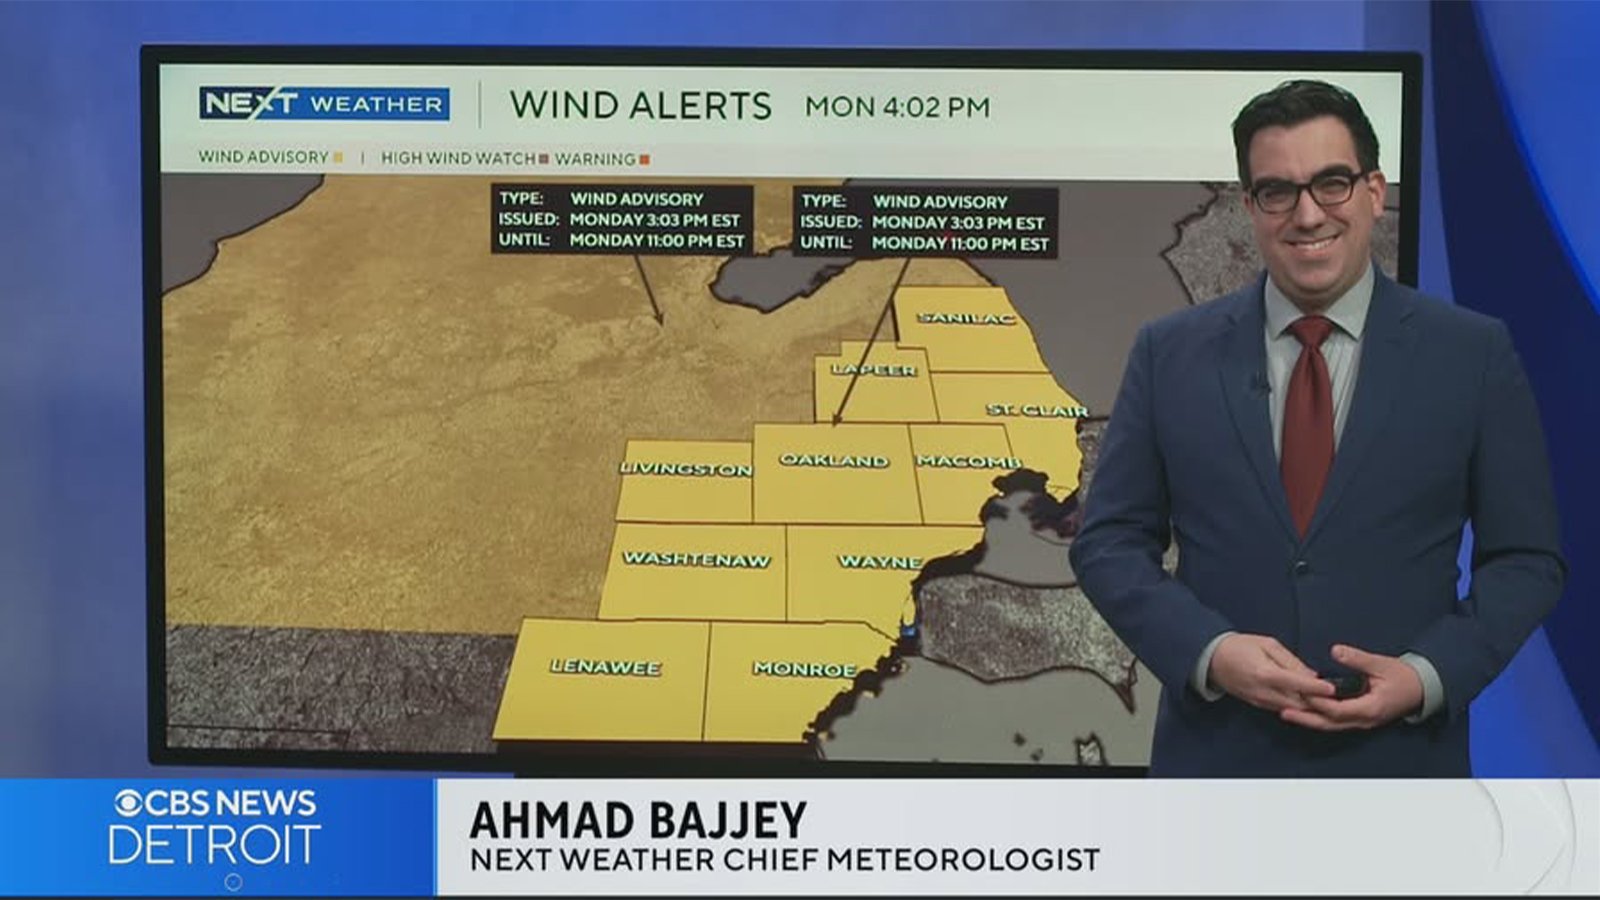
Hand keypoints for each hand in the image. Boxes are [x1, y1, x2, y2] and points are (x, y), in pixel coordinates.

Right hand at [1208, 633, 1335, 712]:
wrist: (1212, 659)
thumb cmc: (1240, 646)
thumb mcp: (1267, 644)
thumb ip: (1290, 661)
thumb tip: (1312, 675)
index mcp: (1266, 674)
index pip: (1297, 684)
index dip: (1317, 688)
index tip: (1334, 689)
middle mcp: (1264, 692)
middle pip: (1297, 702)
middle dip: (1318, 702)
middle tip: (1339, 699)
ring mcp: (1261, 702)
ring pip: (1292, 709)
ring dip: (1309, 707)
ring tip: (1329, 703)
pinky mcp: (1258, 705)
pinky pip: (1282, 709)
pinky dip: (1297, 707)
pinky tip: (1309, 704)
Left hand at [1279, 644, 1424, 731]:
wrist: (1422, 689)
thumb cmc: (1404, 677)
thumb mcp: (1381, 664)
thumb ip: (1358, 659)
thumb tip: (1337, 651)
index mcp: (1371, 708)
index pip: (1338, 710)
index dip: (1318, 702)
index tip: (1301, 693)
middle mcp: (1365, 720)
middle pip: (1330, 723)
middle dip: (1306, 718)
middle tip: (1284, 711)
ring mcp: (1363, 722)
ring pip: (1332, 725)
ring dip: (1310, 720)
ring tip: (1288, 713)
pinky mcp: (1361, 719)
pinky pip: (1337, 722)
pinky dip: (1320, 718)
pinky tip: (1306, 711)